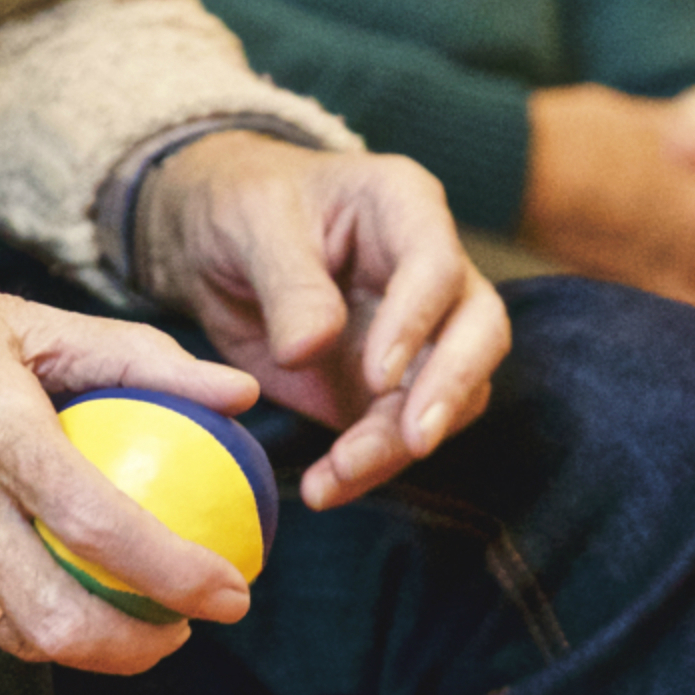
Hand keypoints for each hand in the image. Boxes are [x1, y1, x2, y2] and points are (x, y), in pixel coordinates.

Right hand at [0, 191, 260, 674]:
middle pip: (57, 621)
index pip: (101, 527)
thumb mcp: (20, 315)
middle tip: (183, 626)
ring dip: (81, 642)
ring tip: (127, 615)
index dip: (179, 576)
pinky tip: (46, 589)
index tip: (232, 591)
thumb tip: (238, 392)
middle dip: (140, 647)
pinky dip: (13, 616)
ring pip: (9, 634)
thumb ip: (136, 356)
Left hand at [135, 132, 510, 510]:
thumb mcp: (251, 225)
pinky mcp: (390, 387)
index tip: (377, 374)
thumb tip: (311, 348)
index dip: (417, 321)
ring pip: (449, 395)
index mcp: (403, 206)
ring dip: (400, 443)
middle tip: (414, 440)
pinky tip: (326, 487)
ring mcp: (420, 333)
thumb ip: (288, 283)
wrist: (215, 244)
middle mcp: (431, 271)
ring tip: (337, 475)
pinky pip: (399, 433)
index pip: (437, 264)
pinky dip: (369, 466)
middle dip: (450, 389)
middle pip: (479, 332)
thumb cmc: (242, 207)